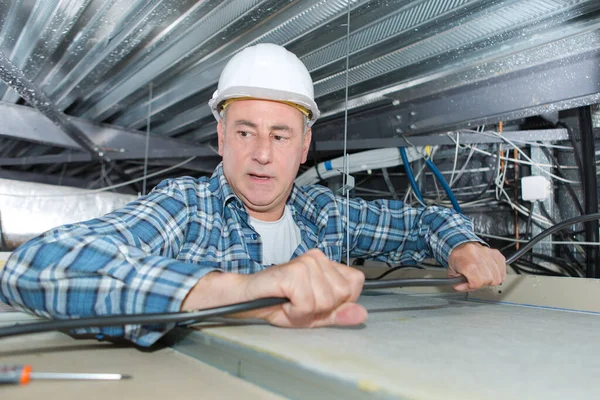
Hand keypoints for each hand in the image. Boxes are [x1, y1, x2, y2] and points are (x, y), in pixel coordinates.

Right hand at [241, 249, 366, 327]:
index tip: (318, 303)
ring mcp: (306, 263)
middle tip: (300, 304)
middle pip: (342, 295)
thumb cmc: (278, 304)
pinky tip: (284, 303)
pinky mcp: (294, 272)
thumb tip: (363, 314)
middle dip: (322, 308)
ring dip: (306, 311)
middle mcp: (318, 258)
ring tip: (290, 303)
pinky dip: (296, 311)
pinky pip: (308, 303)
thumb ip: (339, 314)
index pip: (355, 283)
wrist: (247, 299)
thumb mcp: (314, 315)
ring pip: (325, 300)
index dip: (340, 301)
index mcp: (326, 263)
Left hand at [447, 242, 505, 291]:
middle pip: (489, 280)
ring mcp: (489, 253)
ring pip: (498, 277)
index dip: (472, 286)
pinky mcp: (496, 254)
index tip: (469, 284)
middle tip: (476, 280)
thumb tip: (460, 287)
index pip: (477, 282)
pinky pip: (503, 270)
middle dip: (482, 283)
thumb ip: (456, 282)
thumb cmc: (457, 257)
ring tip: (483, 276)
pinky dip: (498, 274)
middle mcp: (479, 255)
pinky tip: (490, 272)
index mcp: (467, 261)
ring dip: (491, 279)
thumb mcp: (451, 271)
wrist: (462, 245)